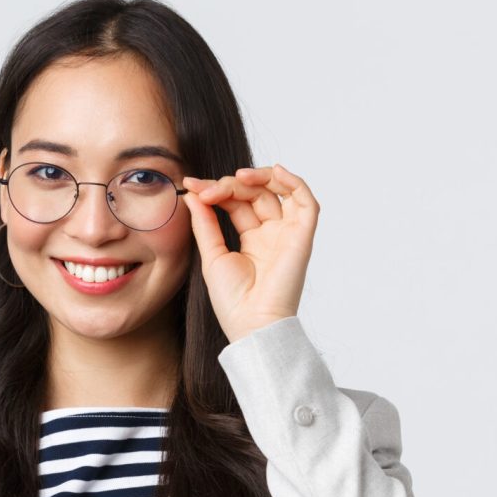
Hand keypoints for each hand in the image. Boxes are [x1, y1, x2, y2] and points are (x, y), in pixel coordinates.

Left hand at [181, 163, 319, 343]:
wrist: (252, 324)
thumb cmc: (233, 301)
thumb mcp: (212, 256)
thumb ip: (205, 223)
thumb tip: (193, 193)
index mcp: (252, 240)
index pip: (236, 202)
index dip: (216, 190)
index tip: (191, 185)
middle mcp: (272, 234)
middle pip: (255, 194)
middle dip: (230, 185)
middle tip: (205, 190)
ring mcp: (288, 234)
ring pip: (279, 191)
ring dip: (260, 177)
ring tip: (237, 177)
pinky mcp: (302, 237)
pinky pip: (306, 202)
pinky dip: (294, 182)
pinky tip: (275, 171)